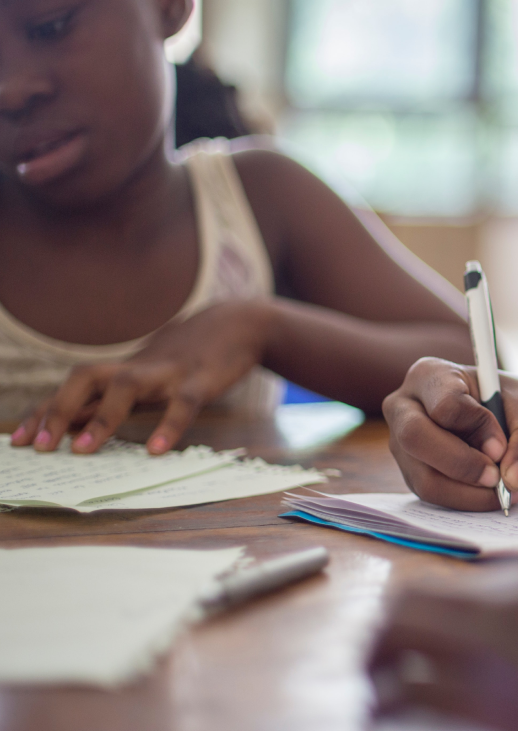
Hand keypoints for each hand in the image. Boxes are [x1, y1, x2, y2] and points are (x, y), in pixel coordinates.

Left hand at [9, 300, 273, 454]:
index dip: (44, 413)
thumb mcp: (148, 376)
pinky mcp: (203, 380)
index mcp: (124, 371)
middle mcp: (138, 368)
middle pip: (86, 378)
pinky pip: (184, 403)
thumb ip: (113, 399)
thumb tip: (71, 427)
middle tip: (40, 447)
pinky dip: (169, 425)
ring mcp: (169, 372)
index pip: (73, 390)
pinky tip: (157, 450)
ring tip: (82, 450)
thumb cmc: (190, 357)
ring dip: (102, 417)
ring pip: (128, 387)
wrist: (240, 324)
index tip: (18, 440)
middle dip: (58, 409)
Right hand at [384, 357, 517, 510]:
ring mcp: (402, 443)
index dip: (478, 428)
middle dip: (463, 465)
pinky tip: (492, 493)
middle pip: (415, 438)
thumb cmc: (514, 406)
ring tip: (506, 488)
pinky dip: (467, 500)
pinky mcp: (411, 472)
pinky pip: (433, 495)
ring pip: (425, 477)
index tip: (503, 444)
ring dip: (471, 491)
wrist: (510, 422)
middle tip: (499, 479)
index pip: (445, 404)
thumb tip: (513, 477)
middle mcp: (405, 406)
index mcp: (431, 374)